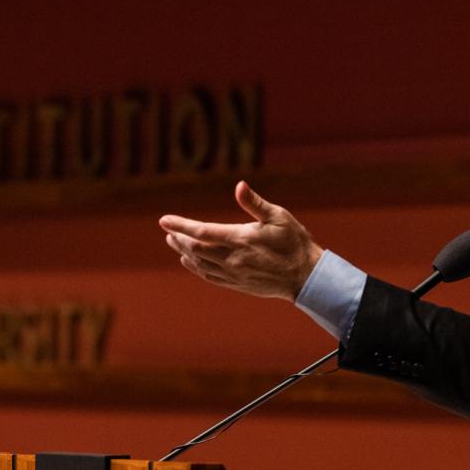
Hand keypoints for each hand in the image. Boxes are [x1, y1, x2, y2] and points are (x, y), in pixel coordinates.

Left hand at [160, 181, 322, 300]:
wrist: (305, 277)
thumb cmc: (294, 243)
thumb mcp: (278, 216)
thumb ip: (255, 203)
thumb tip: (239, 185)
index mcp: (241, 239)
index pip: (202, 231)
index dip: (181, 225)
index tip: (164, 220)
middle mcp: (233, 258)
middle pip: (196, 248)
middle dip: (180, 238)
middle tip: (168, 230)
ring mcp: (233, 274)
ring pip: (200, 264)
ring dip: (184, 252)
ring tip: (174, 242)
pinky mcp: (237, 284)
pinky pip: (209, 276)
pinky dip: (195, 268)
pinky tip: (189, 261)